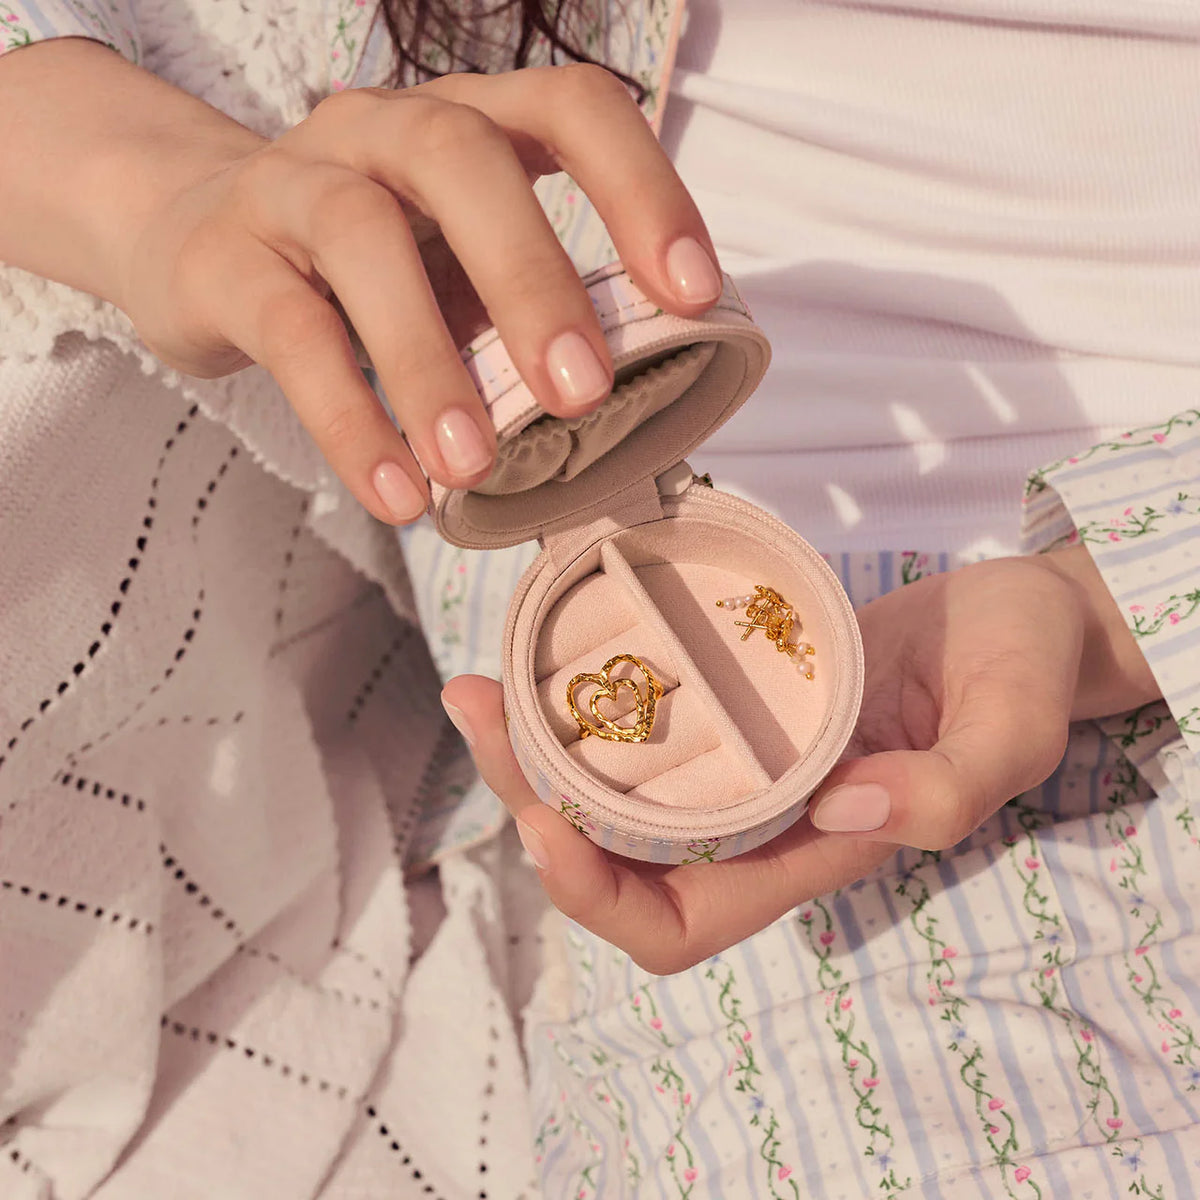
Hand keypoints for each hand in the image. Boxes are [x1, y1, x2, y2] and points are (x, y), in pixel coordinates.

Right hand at [1, 42, 719, 523]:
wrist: (190, 238)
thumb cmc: (361, 270)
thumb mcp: (456, 270)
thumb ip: (519, 315)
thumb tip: (617, 411)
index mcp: (467, 124)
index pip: (570, 109)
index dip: (640, 189)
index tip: (693, 292)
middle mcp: (381, 130)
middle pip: (463, 161)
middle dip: (533, 278)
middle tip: (583, 393)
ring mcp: (292, 182)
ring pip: (363, 239)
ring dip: (429, 359)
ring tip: (471, 465)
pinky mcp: (223, 258)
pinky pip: (289, 333)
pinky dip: (348, 418)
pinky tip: (395, 493)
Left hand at [441, 548, 1159, 973]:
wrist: (1010, 620)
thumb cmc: (1020, 670)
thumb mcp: (1011, 728)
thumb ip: (947, 789)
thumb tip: (842, 810)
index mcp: (812, 849)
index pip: (681, 920)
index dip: (603, 898)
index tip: (544, 828)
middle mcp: (756, 820)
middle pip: (611, 858)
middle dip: (529, 805)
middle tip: (476, 707)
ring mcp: (736, 765)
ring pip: (604, 795)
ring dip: (531, 754)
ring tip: (480, 684)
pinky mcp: (728, 709)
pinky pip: (633, 729)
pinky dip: (577, 706)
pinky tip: (541, 654)